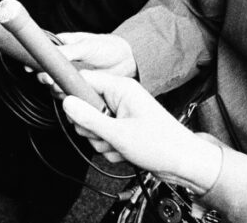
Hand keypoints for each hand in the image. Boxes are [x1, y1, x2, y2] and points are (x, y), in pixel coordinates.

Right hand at [36, 31, 136, 89]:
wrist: (127, 62)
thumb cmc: (107, 47)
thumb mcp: (87, 45)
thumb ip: (69, 50)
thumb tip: (53, 55)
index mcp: (62, 46)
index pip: (43, 54)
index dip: (35, 61)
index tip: (30, 67)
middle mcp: (64, 63)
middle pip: (46, 73)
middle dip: (45, 78)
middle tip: (49, 80)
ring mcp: (71, 77)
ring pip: (55, 86)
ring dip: (56, 89)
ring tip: (61, 88)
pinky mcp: (80, 90)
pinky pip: (68, 96)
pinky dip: (68, 98)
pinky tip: (72, 97)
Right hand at [61, 71, 223, 193]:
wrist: (186, 165)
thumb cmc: (162, 145)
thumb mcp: (119, 134)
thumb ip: (89, 118)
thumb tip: (66, 103)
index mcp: (120, 87)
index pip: (83, 80)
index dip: (70, 93)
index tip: (61, 104)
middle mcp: (119, 97)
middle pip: (84, 106)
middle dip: (89, 127)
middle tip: (104, 136)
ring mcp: (121, 113)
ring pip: (92, 124)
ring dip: (100, 140)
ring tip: (118, 146)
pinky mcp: (122, 128)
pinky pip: (103, 136)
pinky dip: (109, 147)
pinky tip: (124, 152)